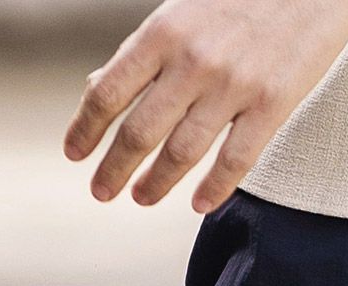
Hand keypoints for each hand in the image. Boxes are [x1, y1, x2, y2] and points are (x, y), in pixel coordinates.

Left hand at [64, 0, 347, 212]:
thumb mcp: (183, 10)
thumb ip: (145, 51)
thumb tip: (97, 87)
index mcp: (163, 31)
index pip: (109, 91)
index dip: (86, 128)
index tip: (74, 154)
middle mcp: (193, 60)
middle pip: (140, 131)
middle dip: (114, 169)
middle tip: (101, 192)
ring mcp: (234, 85)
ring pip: (183, 152)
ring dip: (156, 183)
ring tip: (142, 198)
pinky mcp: (273, 103)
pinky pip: (237, 160)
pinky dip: (215, 188)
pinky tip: (199, 204)